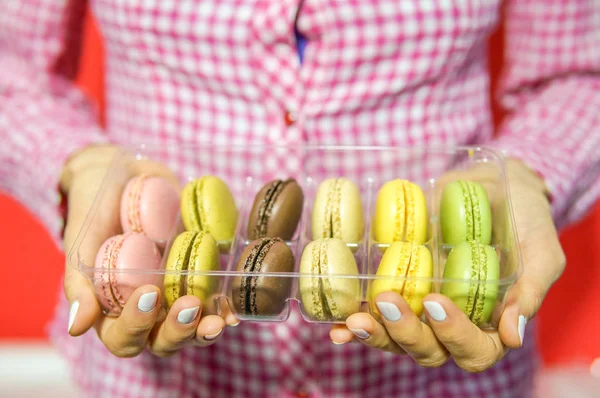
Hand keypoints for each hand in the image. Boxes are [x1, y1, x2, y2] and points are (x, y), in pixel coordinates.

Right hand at [62, 144, 238, 357]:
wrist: (121, 174)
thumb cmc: (94, 208)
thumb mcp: (82, 240)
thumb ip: (78, 282)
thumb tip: (77, 328)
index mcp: (112, 308)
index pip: (123, 338)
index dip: (136, 326)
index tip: (149, 293)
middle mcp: (146, 309)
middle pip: (162, 341)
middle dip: (178, 332)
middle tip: (189, 306)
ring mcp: (174, 294)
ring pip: (191, 329)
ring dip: (205, 329)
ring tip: (219, 319)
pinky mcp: (198, 276)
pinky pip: (214, 302)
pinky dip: (226, 308)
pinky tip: (235, 309)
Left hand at [330, 158, 565, 371]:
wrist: (493, 186)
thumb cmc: (525, 220)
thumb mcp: (540, 252)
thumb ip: (530, 292)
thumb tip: (512, 336)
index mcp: (491, 324)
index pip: (474, 350)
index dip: (454, 335)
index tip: (436, 302)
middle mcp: (453, 324)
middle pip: (428, 349)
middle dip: (405, 332)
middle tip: (389, 302)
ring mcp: (422, 308)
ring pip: (396, 338)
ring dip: (375, 333)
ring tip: (354, 320)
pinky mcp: (399, 287)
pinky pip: (376, 313)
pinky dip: (355, 321)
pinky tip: (335, 322)